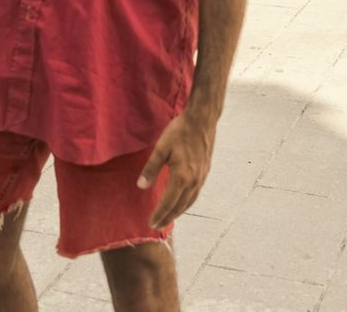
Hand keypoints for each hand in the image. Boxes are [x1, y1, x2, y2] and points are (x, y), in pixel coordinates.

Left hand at [137, 109, 214, 229]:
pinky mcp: (205, 172)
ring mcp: (201, 177)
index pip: (168, 202)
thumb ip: (151, 168)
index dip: (159, 214)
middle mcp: (194, 180)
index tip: (151, 223)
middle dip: (168, 217)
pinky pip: (195, 194)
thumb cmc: (179, 131)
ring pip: (189, 201)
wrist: (202, 119)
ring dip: (178, 212)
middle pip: (180, 206)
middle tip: (157, 226)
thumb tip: (141, 186)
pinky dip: (187, 202)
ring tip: (168, 218)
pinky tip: (182, 201)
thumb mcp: (160, 148)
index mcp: (182, 176)